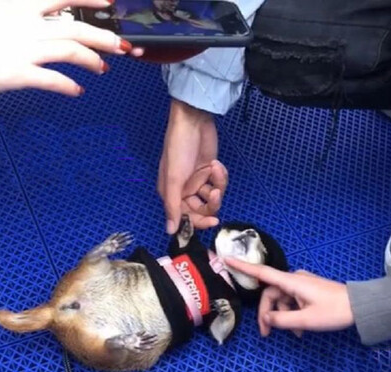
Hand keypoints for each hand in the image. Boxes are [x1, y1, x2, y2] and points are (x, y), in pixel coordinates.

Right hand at [0, 0, 137, 104]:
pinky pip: (55, 80)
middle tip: (121, 46)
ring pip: (72, 51)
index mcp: (17, 5)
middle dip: (104, 38)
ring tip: (103, 68)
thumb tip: (38, 8)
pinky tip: (78, 90)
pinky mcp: (19, 74)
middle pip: (76, 28)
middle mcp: (25, 24)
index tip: (108, 3)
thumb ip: (16, 7)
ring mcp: (23, 49)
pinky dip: (70, 86)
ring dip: (93, 60)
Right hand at [158, 99, 228, 233]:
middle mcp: (184, 191)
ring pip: (213, 197)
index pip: (187, 218)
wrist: (193, 122)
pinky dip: (220, 175)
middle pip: (202, 210)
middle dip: (211, 202)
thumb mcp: (173, 179)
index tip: (213, 220)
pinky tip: (216, 163)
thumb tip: (170, 231)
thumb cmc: (178, 148)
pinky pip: (219, 183)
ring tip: (214, 168)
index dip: (199, 222)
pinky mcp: (209, 172)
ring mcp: (198, 181)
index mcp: (172, 194)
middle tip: (215, 191)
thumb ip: (173, 206)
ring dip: (217, 184)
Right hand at [223, 258, 353, 336]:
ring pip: (282, 300)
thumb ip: (283, 320)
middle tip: (267, 334)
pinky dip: (293, 315)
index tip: (226, 258)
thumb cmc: (334, 311)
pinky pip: (292, 302)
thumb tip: (266, 319)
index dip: (243, 267)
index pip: (262, 273)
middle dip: (267, 313)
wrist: (360, 307)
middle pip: (271, 294)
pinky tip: (301, 330)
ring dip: (283, 317)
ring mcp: (301, 285)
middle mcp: (294, 280)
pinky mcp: (308, 291)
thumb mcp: (307, 320)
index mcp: (291, 282)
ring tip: (295, 334)